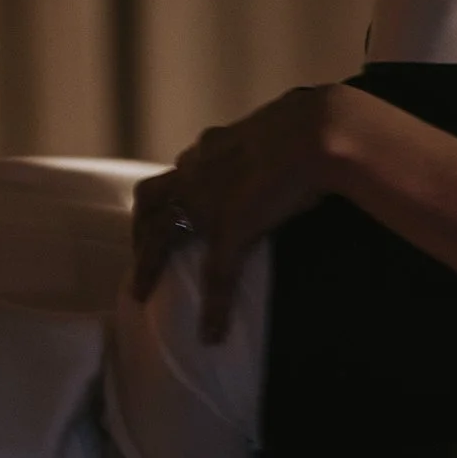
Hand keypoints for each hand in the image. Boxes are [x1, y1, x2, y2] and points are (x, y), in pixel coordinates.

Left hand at [131, 85, 345, 335]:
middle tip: (140, 253)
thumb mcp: (279, 126)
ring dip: (147, 264)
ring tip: (142, 290)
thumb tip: (290, 143)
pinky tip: (212, 333)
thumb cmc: (313, 124)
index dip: (170, 192)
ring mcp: (206, 201)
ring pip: (161, 234)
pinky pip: (215, 276)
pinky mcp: (228, 229)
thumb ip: (270, 141)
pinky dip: (213, 307)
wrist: (316, 131)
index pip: (178, 171)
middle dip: (140, 227)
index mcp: (212, 146)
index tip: (170, 208)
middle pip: (151, 199)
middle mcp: (197, 169)